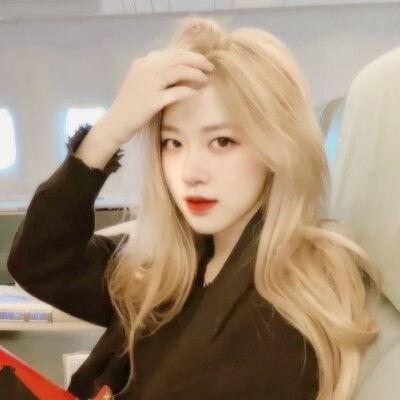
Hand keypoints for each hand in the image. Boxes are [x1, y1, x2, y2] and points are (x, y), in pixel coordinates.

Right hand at [100, 48, 214, 145]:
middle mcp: (145, 69)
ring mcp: (149, 85)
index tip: (202, 61)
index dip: (190, 55)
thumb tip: (183, 69)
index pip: (172, 53)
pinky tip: (196, 92)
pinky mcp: (152, 102)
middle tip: (210, 67)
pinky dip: (188, 91)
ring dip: (196, 75)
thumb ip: (158, 73)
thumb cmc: (132, 104)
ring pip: (179, 72)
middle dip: (197, 61)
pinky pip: (176, 92)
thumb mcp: (142, 82)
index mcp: (143, 63)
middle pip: (178, 58)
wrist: (117, 122)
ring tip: (206, 80)